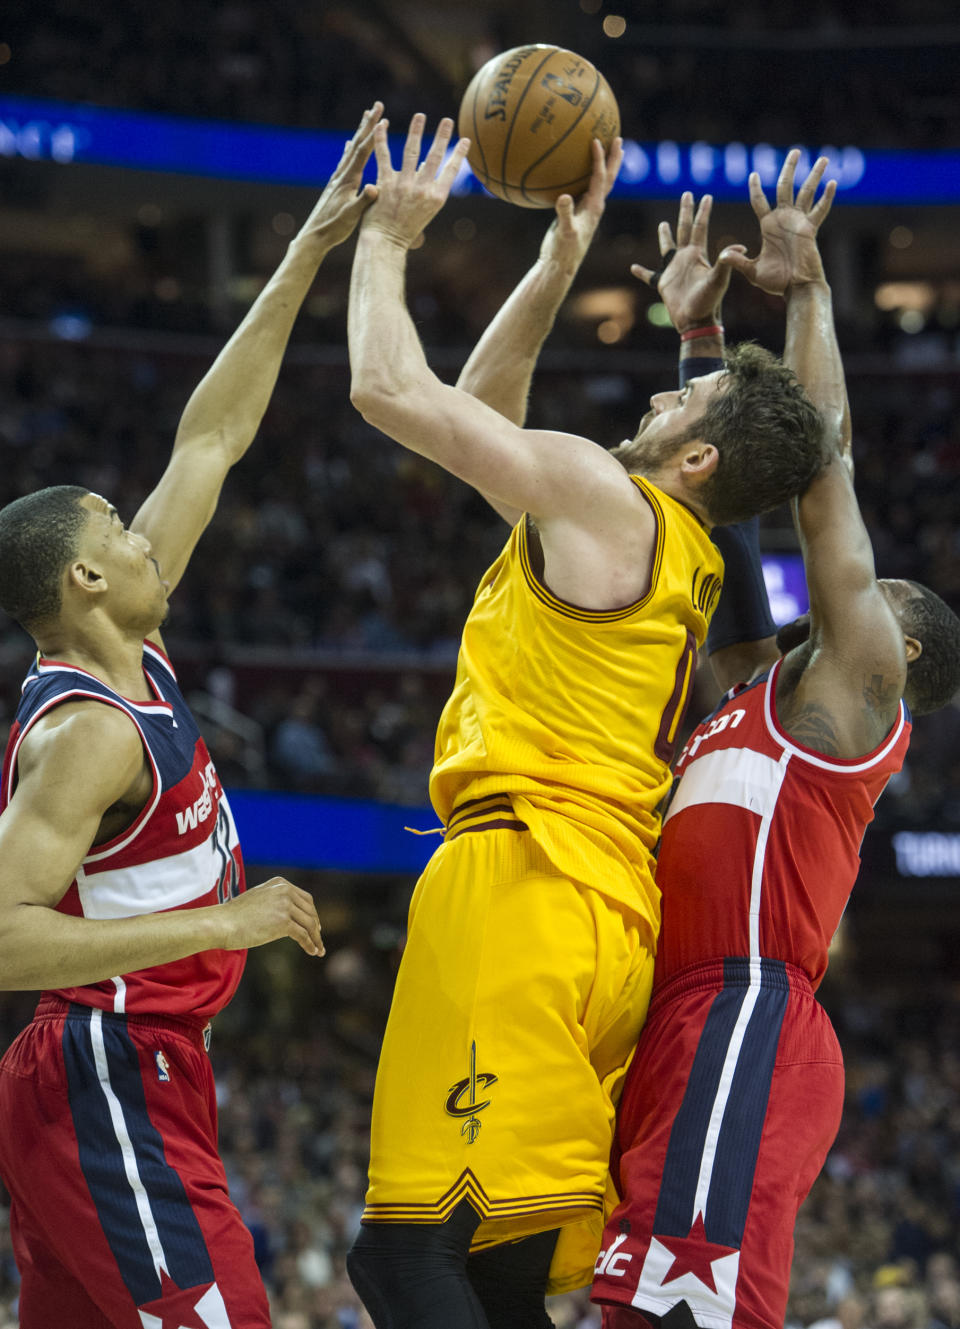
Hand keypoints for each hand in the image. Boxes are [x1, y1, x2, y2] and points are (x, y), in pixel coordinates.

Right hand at [222, 877, 324, 956]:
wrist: (222, 923)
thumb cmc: (235, 915)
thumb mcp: (258, 899)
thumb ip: (274, 901)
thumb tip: (288, 914)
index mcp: (280, 883)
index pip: (305, 899)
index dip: (312, 913)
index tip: (315, 925)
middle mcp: (285, 891)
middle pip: (310, 911)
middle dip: (316, 926)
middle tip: (318, 939)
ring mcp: (285, 906)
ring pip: (309, 924)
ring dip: (316, 939)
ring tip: (319, 950)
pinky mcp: (283, 922)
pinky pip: (303, 935)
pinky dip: (310, 944)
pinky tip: (313, 952)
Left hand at [296, 103, 384, 250]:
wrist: (314, 236)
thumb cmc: (334, 229)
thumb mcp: (351, 217)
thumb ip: (363, 201)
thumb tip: (375, 187)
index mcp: (348, 180)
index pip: (363, 152)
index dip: (374, 134)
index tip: (384, 117)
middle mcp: (341, 175)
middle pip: (356, 144)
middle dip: (368, 124)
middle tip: (377, 105)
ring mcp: (337, 179)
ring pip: (350, 149)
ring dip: (360, 132)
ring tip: (366, 117)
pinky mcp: (335, 185)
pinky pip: (344, 160)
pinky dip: (349, 148)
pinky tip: (348, 144)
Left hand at [361, 113, 470, 248]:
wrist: (386, 244)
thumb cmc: (405, 232)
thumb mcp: (424, 213)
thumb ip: (426, 191)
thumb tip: (425, 169)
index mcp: (436, 198)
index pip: (451, 171)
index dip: (458, 154)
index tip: (465, 140)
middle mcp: (423, 190)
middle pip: (434, 157)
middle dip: (442, 136)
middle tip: (447, 120)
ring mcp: (404, 186)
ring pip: (412, 152)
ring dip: (416, 131)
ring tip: (420, 116)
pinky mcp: (386, 184)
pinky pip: (384, 157)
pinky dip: (381, 140)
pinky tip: (381, 125)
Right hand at [539, 136, 622, 271]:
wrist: (560, 265)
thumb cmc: (563, 250)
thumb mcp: (564, 232)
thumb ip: (564, 214)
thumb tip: (564, 197)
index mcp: (594, 207)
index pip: (600, 178)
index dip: (599, 159)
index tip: (597, 140)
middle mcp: (594, 206)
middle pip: (609, 177)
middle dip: (614, 158)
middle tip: (618, 138)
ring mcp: (587, 209)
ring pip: (601, 183)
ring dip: (606, 165)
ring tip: (609, 150)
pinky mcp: (578, 212)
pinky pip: (586, 188)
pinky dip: (587, 175)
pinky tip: (579, 170)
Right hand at [631, 192, 741, 332]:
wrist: (696, 321)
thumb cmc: (708, 301)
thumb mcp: (719, 280)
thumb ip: (726, 262)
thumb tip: (741, 246)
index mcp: (697, 254)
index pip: (699, 227)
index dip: (703, 212)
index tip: (707, 196)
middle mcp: (685, 258)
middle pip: (684, 229)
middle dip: (685, 212)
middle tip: (687, 194)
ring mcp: (673, 270)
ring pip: (667, 248)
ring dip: (665, 236)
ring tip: (663, 225)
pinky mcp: (663, 283)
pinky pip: (649, 275)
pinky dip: (642, 272)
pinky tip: (634, 267)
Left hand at [717, 149, 836, 295]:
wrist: (796, 289)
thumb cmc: (776, 282)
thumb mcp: (752, 271)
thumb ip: (738, 261)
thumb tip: (722, 256)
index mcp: (768, 225)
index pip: (760, 201)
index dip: (756, 188)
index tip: (754, 174)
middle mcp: (784, 219)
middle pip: (786, 186)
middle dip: (789, 168)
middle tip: (795, 151)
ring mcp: (798, 222)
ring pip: (806, 192)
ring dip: (814, 175)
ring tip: (822, 158)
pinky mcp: (810, 229)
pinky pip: (819, 210)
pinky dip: (826, 198)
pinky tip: (832, 183)